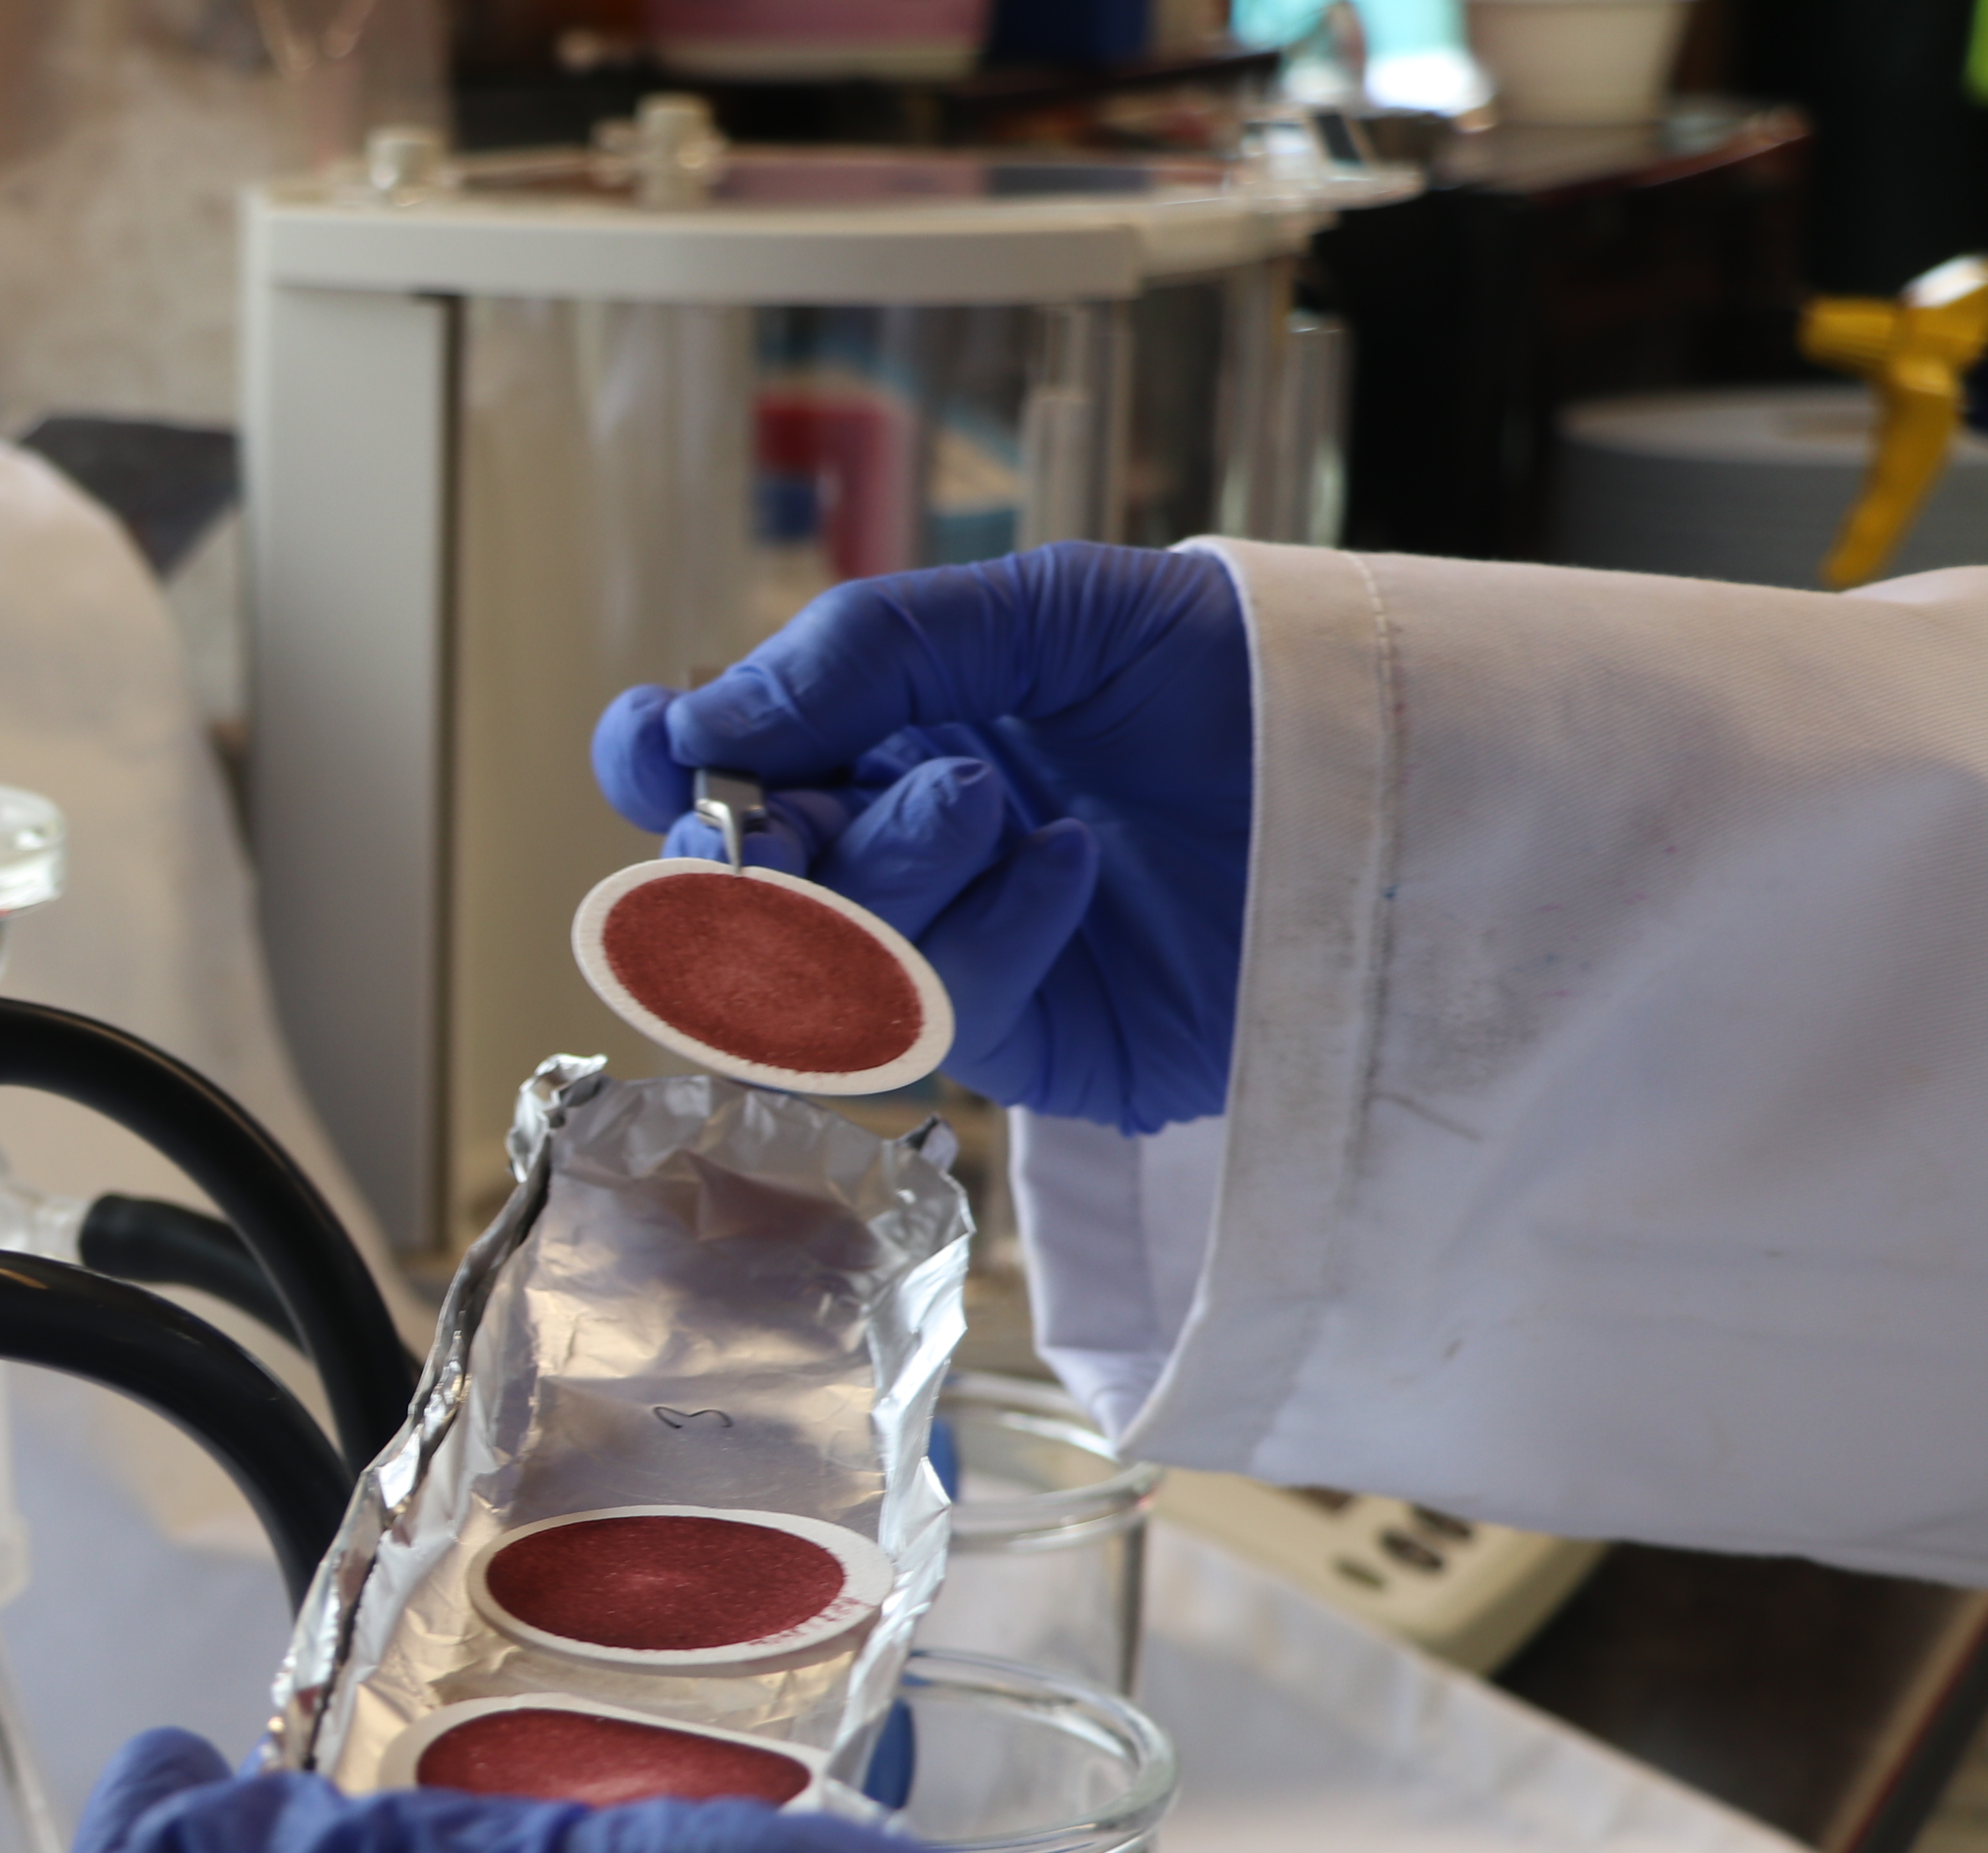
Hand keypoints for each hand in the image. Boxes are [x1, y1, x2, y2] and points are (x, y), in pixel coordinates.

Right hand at [587, 543, 1250, 1135]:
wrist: (1394, 781)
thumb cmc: (1236, 675)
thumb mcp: (1050, 612)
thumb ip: (869, 651)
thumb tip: (699, 726)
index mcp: (878, 730)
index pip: (708, 765)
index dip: (658, 763)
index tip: (666, 744)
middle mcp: (891, 844)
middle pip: (727, 887)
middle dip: (747, 854)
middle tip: (791, 820)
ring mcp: (947, 947)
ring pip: (809, 969)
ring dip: (876, 883)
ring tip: (986, 806)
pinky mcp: (1020, 1040)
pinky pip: (931, 1013)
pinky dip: (983, 932)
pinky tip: (1068, 867)